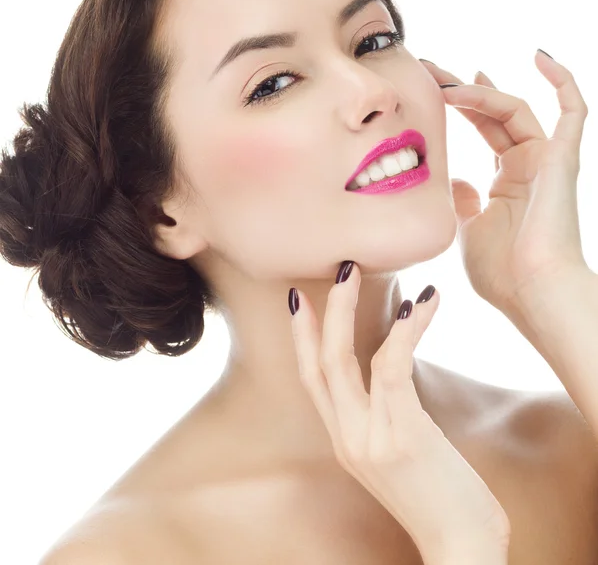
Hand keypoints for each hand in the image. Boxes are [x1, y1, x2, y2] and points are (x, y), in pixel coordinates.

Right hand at [289, 262, 510, 562]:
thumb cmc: (441, 497)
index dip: (302, 337)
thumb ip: (385, 416)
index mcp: (345, 439)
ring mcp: (369, 438)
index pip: (312, 379)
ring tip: (357, 272)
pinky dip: (403, 332)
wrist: (461, 546)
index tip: (300, 300)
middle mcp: (347, 437)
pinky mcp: (401, 435)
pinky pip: (392, 369)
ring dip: (348, 311)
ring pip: (344, 361)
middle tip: (337, 270)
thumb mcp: (400, 453)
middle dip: (323, 312)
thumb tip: (392, 373)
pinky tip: (419, 305)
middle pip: (319, 363)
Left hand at [420, 52, 589, 313]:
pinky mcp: (563, 160)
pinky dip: (562, 82)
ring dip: (482, 92)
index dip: (460, 108)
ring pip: (517, 110)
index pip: (483, 131)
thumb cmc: (500, 271)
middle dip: (462, 92)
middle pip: (494, 115)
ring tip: (446, 80)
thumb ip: (464, 201)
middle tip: (431, 70)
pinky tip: (539, 56)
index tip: (432, 89)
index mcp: (507, 183)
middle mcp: (528, 167)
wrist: (531, 293)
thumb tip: (457, 178)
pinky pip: (573, 111)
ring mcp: (547, 162)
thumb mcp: (467, 230)